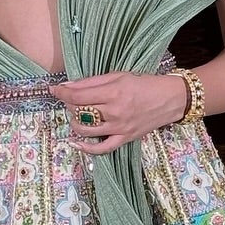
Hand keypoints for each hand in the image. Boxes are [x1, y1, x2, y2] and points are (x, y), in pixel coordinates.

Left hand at [52, 71, 187, 153]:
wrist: (170, 99)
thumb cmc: (144, 84)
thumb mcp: (118, 75)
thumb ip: (92, 82)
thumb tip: (68, 86)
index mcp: (114, 92)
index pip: (78, 96)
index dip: (62, 93)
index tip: (54, 90)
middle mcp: (115, 111)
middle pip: (80, 112)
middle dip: (69, 105)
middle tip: (71, 99)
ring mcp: (120, 127)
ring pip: (86, 130)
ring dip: (74, 122)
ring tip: (76, 115)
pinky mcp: (125, 139)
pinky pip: (102, 148)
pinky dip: (86, 148)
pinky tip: (76, 142)